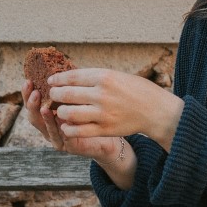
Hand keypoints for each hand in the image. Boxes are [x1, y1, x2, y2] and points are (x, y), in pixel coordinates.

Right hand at [22, 82, 119, 159]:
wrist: (108, 133)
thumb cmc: (92, 111)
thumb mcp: (80, 96)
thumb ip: (70, 85)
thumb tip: (62, 62)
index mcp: (48, 112)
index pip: (33, 102)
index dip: (28, 93)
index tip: (28, 81)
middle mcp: (48, 125)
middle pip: (33, 116)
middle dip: (31, 104)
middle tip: (34, 92)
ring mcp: (56, 137)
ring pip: (45, 128)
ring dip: (44, 117)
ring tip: (44, 107)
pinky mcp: (67, 146)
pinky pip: (60, 137)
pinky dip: (59, 129)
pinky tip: (60, 120)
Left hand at [44, 68, 184, 149]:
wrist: (155, 110)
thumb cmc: (135, 90)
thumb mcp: (115, 75)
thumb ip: (93, 77)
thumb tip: (68, 77)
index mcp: (104, 77)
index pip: (71, 77)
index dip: (57, 79)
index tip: (51, 81)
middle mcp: (102, 94)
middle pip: (66, 94)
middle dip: (55, 95)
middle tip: (53, 95)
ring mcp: (103, 114)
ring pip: (69, 113)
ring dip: (60, 112)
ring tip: (60, 110)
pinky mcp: (105, 130)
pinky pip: (78, 131)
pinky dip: (68, 128)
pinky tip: (66, 125)